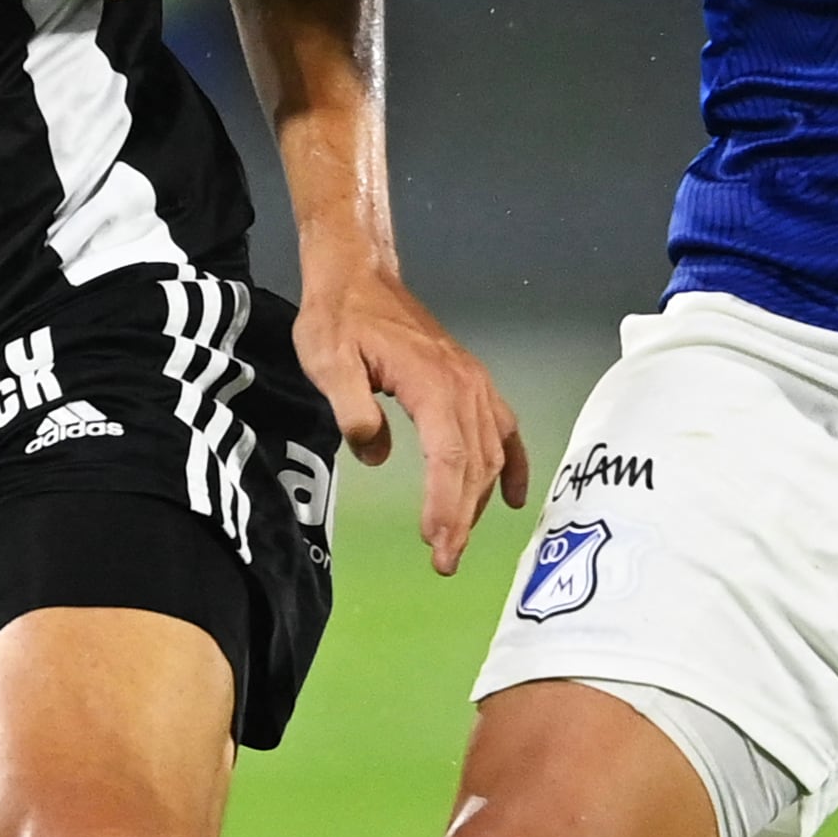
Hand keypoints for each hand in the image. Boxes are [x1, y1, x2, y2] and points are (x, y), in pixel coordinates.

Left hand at [298, 261, 531, 573]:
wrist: (359, 274)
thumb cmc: (338, 317)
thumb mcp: (327, 359)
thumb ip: (351, 407)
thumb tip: (374, 452)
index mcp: (432, 382)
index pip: (449, 456)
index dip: (446, 503)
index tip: (436, 542)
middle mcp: (463, 385)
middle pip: (474, 463)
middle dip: (462, 517)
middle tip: (443, 562)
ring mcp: (473, 383)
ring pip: (489, 452)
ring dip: (478, 501)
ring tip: (456, 541)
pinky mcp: (471, 383)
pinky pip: (503, 429)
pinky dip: (511, 465)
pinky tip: (510, 499)